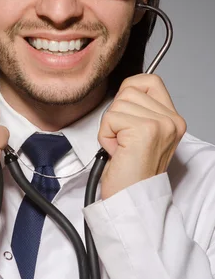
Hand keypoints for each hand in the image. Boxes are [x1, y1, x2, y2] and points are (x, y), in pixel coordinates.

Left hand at [98, 74, 185, 199]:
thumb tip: (125, 90)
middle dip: (116, 115)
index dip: (129, 92)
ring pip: (117, 104)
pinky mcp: (145, 130)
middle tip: (124, 141)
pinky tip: (118, 151)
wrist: (130, 198)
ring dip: (110, 127)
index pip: (149, 80)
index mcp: (173, 118)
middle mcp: (172, 120)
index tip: (125, 117)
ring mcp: (160, 124)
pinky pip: (110, 118)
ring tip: (121, 147)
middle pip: (129, 90)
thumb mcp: (142, 134)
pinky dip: (106, 136)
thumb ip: (139, 109)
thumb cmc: (130, 170)